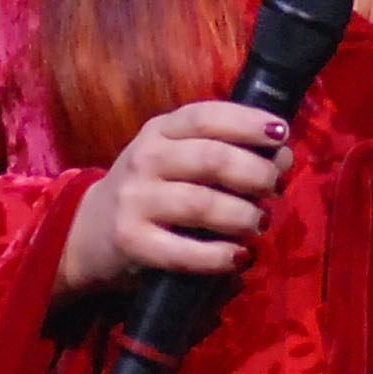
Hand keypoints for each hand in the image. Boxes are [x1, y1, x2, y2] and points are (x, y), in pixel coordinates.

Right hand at [56, 101, 295, 298]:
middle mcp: (145, 159)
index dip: (248, 122)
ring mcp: (135, 200)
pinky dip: (220, 256)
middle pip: (212, 159)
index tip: (281, 134)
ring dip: (243, 216)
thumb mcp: (179, 160)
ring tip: (259, 224)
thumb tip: (282, 157)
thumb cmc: (152, 192)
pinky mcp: (131, 242)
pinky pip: (184, 251)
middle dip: (256, 173)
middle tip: (275, 188)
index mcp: (160, 130)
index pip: (207, 116)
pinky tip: (239, 257)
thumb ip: (227, 152)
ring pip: (202, 204)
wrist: (89, 233)